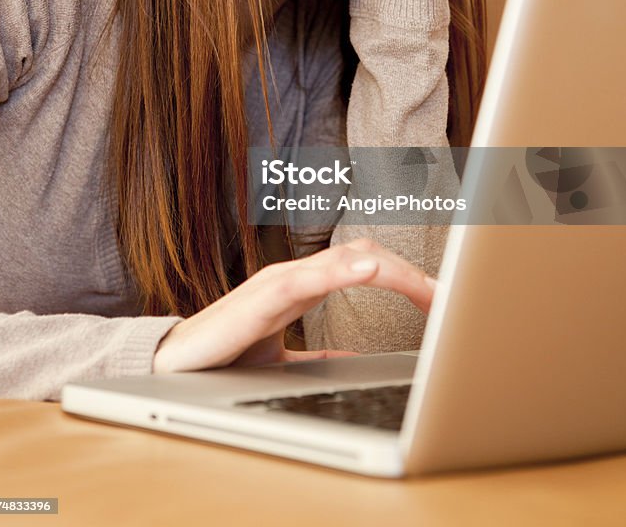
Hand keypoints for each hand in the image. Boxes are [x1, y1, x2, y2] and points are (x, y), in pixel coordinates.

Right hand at [153, 238, 435, 373]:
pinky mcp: (261, 297)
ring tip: (424, 281)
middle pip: (366, 257)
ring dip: (389, 269)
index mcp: (306, 285)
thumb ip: (323, 356)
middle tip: (450, 296)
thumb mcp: (289, 360)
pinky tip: (368, 270)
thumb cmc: (227, 355)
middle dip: (411, 275)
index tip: (443, 298)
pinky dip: (341, 269)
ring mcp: (279, 280)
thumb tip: (363, 362)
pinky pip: (307, 277)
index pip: (367, 266)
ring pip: (343, 260)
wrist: (175, 366)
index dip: (408, 277)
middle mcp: (297, 275)